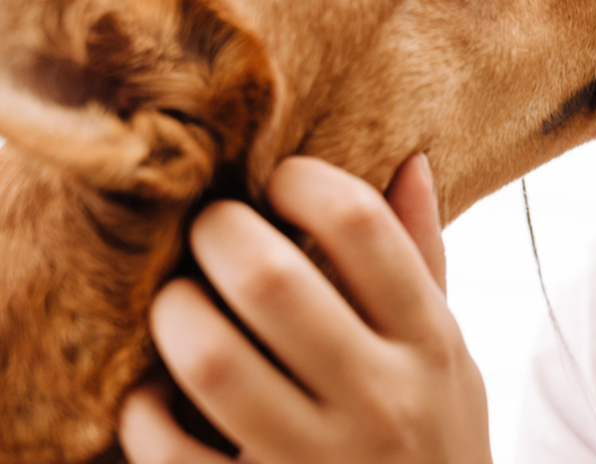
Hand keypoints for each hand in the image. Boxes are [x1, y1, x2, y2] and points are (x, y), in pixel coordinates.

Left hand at [119, 155, 491, 463]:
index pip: (361, 226)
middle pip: (271, 278)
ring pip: (211, 360)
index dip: (304, 181)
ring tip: (180, 301)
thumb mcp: (449, 350)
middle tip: (210, 227)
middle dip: (219, 231)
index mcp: (430, 342)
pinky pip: (170, 449)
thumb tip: (407, 161)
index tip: (281, 180)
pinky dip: (146, 410)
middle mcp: (381, 400)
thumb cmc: (434, 435)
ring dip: (176, 312)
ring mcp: (319, 462)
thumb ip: (423, 261)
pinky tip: (160, 393)